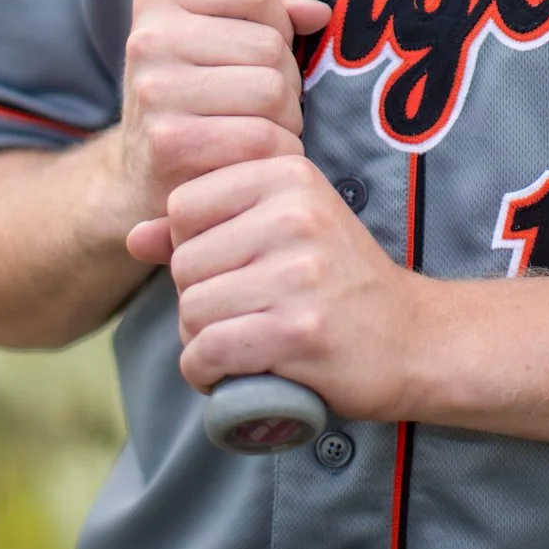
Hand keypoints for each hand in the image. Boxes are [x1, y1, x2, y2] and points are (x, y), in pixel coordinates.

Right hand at [118, 0, 329, 266]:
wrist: (142, 177)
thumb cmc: (196, 95)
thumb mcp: (218, 38)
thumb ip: (273, 10)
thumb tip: (318, 11)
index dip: (276, 24)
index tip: (256, 56)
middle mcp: (149, 39)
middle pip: (269, 45)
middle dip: (286, 80)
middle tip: (265, 106)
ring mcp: (156, 91)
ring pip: (272, 90)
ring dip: (287, 119)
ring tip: (264, 130)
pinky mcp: (170, 143)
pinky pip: (262, 138)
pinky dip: (278, 152)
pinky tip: (257, 160)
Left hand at [167, 154, 424, 420]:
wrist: (415, 339)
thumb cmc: (338, 283)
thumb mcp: (282, 231)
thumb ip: (208, 226)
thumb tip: (133, 237)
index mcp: (288, 174)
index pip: (184, 206)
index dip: (193, 247)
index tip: (231, 271)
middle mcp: (295, 213)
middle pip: (184, 262)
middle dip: (196, 300)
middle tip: (238, 318)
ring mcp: (299, 271)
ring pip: (193, 309)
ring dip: (201, 341)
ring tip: (239, 345)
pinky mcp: (300, 330)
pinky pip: (209, 351)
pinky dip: (206, 373)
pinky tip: (230, 375)